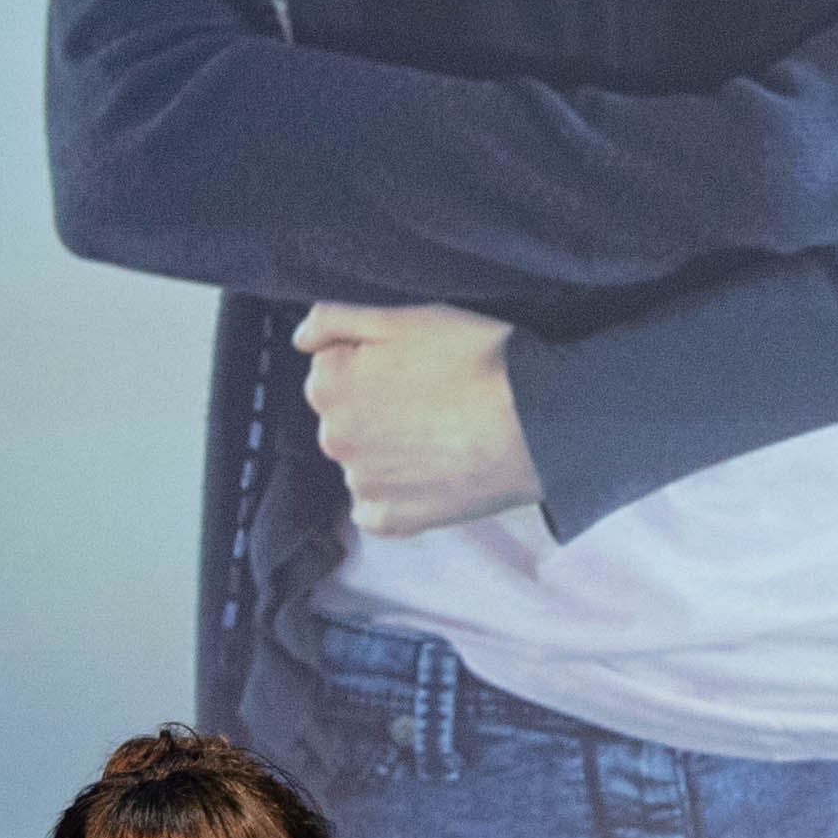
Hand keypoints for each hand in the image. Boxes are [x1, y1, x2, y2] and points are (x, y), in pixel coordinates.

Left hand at [297, 301, 541, 535]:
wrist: (537, 423)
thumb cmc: (476, 362)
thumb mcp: (404, 316)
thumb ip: (335, 321)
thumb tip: (300, 338)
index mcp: (328, 385)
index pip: (331, 367)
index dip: (372, 361)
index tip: (412, 364)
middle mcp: (333, 439)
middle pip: (344, 417)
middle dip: (375, 407)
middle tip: (431, 397)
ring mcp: (363, 485)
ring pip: (362, 461)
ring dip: (388, 451)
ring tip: (439, 435)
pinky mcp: (395, 521)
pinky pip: (376, 509)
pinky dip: (396, 495)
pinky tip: (430, 473)